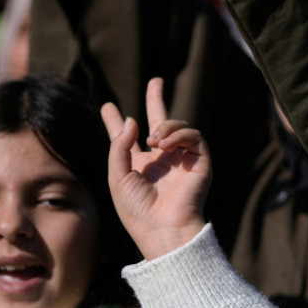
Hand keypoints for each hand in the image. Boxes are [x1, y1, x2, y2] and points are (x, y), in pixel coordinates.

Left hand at [103, 77, 210, 259]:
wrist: (163, 227)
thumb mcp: (116, 177)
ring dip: (166, 126)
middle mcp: (161, 158)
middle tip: (156, 81)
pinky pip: (194, 136)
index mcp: (139, 165)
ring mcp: (181, 158)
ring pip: (177, 127)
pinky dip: (180, 134)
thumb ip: (120, 145)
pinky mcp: (199, 160)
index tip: (108, 107)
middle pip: (159, 122)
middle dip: (156, 100)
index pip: (127, 138)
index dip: (116, 122)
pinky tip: (165, 144)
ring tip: (154, 140)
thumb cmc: (136, 209)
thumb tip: (134, 120)